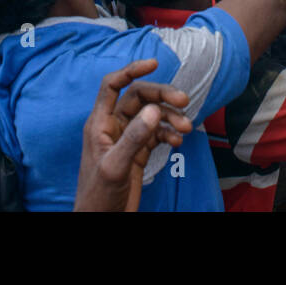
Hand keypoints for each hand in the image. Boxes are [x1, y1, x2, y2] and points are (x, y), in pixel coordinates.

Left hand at [74, 59, 191, 212]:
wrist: (102, 221)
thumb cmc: (98, 195)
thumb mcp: (116, 165)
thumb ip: (134, 138)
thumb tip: (153, 110)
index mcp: (100, 123)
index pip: (113, 85)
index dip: (131, 70)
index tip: (155, 63)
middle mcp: (113, 126)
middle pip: (139, 98)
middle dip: (162, 97)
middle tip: (184, 102)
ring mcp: (127, 138)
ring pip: (151, 116)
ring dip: (170, 118)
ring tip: (187, 128)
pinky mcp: (137, 152)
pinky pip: (156, 133)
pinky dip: (169, 134)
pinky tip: (178, 143)